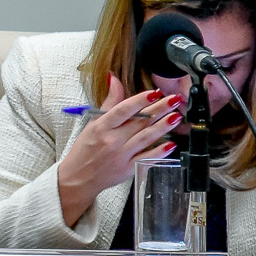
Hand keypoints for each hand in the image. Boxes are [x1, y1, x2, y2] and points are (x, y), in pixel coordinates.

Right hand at [57, 76, 181, 226]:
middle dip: (159, 109)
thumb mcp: (93, 122)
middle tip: (174, 100)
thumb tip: (114, 78)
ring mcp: (122, 155)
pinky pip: (147, 158)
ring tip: (176, 116)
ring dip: (163, 127)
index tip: (154, 93)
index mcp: (102, 127)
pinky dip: (159, 152)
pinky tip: (171, 144)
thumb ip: (109, 102)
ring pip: (146, 138)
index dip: (140, 101)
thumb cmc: (85, 148)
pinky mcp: (129, 169)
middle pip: (139, 122)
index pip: (123, 110)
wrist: (79, 177)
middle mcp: (112, 140)